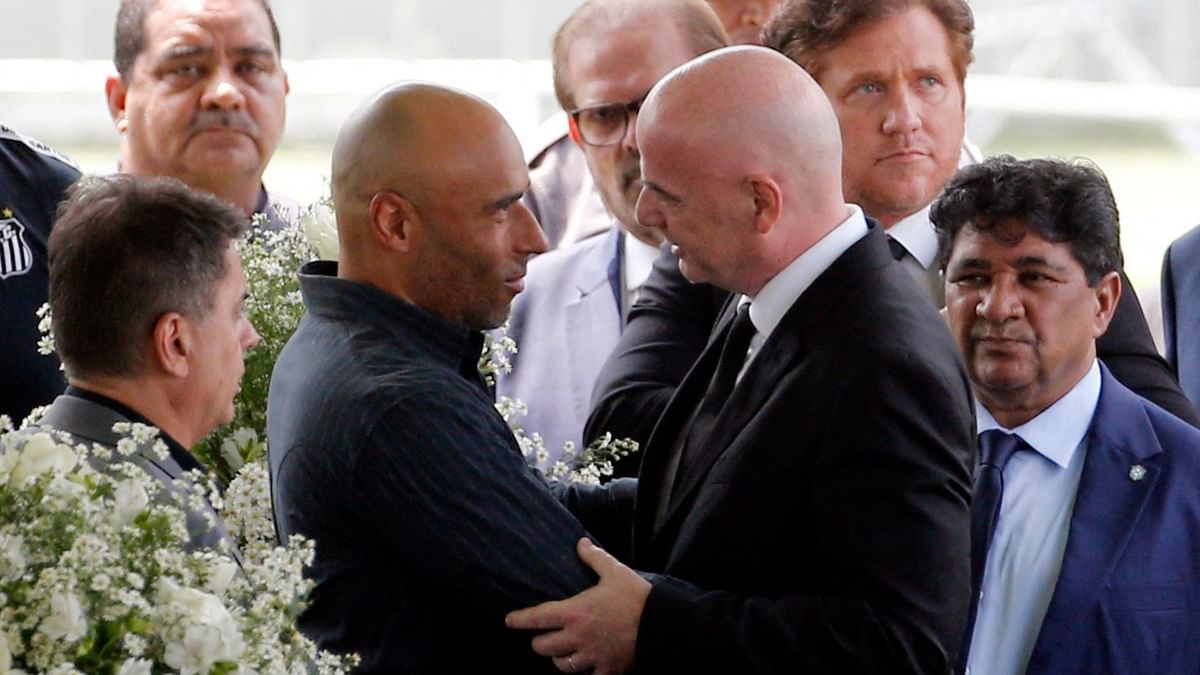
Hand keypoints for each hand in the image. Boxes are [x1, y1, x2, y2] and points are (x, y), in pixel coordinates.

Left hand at [506, 538, 649, 674]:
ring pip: (562, 666)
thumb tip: (581, 543)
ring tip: (561, 654)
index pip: (538, 617)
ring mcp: (592, 656)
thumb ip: (594, 557)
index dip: (520, 620)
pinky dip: (585, 674)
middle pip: (543, 647)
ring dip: (558, 660)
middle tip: (541, 637)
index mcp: (575, 612)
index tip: (508, 620)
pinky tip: (587, 668)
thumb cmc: (636, 597)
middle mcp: (578, 637)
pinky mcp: (607, 670)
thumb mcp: (615, 571)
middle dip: (539, 643)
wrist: (661, 625)